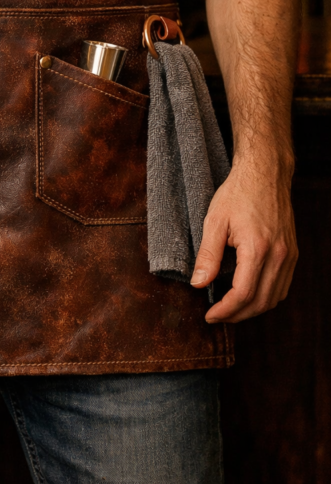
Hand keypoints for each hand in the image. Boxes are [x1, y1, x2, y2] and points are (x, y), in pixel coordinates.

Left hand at [190, 157, 297, 322]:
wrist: (265, 174)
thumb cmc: (238, 193)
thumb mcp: (215, 220)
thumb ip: (208, 254)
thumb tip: (198, 284)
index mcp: (258, 248)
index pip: (243, 294)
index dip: (225, 310)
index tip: (209, 315)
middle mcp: (279, 256)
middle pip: (261, 302)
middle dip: (237, 315)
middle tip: (217, 315)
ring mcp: (289, 255)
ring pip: (274, 298)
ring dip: (252, 309)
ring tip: (230, 308)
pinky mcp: (292, 253)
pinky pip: (282, 286)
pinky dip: (266, 297)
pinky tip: (249, 295)